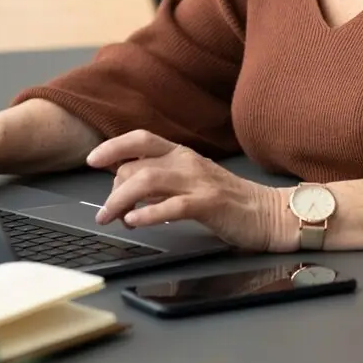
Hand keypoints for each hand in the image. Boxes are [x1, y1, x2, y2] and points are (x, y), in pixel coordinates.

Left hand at [87, 131, 291, 251]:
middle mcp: (189, 163)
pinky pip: (172, 206)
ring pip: (148, 181)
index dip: (113, 147)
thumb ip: (162, 181)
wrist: (269, 213)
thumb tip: (126, 188)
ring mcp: (199, 182)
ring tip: (110, 217)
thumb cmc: (230, 201)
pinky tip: (136, 222)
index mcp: (184, 155)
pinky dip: (148, 214)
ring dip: (120, 200)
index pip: (141, 140)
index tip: (92, 160)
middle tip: (106, 211)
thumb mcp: (192, 182)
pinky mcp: (210, 204)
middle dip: (112, 189)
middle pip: (137, 165)